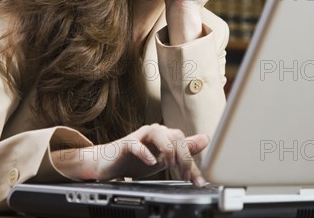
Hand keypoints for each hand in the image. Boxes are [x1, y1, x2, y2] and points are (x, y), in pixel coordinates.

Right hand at [52, 124, 209, 186]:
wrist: (108, 164)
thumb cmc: (134, 159)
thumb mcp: (163, 158)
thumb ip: (183, 149)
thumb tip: (205, 139)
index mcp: (165, 135)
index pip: (185, 144)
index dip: (194, 163)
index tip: (198, 181)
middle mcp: (155, 132)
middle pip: (176, 136)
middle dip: (184, 157)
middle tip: (184, 175)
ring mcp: (140, 136)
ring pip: (159, 134)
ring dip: (168, 150)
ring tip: (169, 166)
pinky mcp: (126, 143)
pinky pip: (137, 144)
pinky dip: (145, 153)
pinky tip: (150, 162)